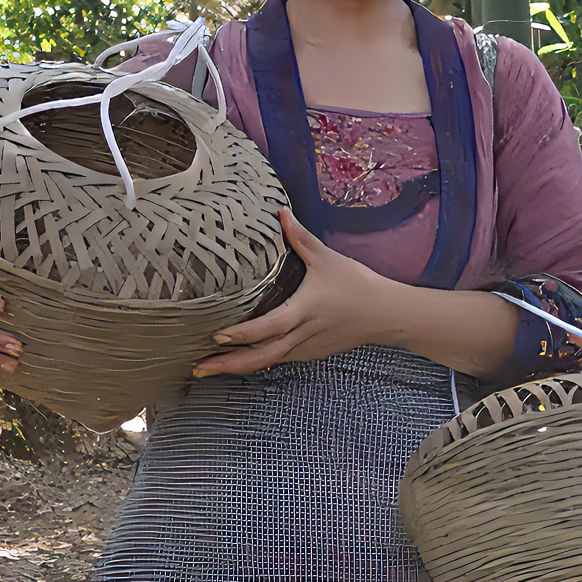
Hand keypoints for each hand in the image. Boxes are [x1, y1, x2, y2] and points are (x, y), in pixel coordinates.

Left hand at [193, 208, 390, 376]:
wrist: (384, 314)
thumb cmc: (356, 283)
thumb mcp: (327, 258)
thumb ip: (300, 238)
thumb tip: (281, 212)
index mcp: (303, 311)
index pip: (268, 328)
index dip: (241, 335)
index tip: (216, 336)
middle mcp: (302, 335)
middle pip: (261, 357)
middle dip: (228, 365)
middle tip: (198, 369)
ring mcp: (307, 348)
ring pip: (268, 362)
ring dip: (239, 367)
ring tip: (210, 368)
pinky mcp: (312, 353)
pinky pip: (280, 359)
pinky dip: (258, 361)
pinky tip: (241, 360)